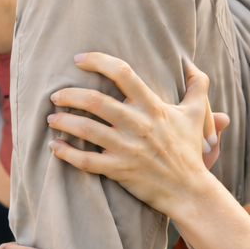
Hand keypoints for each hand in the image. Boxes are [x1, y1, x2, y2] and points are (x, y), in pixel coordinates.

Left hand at [47, 53, 216, 218]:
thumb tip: (190, 64)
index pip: (123, 73)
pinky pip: (85, 161)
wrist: (189, 189)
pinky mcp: (119, 170)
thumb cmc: (189, 150)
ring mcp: (127, 148)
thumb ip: (197, 85)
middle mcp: (138, 124)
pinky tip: (54, 146)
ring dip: (64, 121)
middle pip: (95, 100)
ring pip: (86, 129)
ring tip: (52, 117)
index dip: (98, 61)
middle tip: (56, 94)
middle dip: (70, 94)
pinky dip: (66, 154)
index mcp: (152, 106)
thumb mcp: (197, 114)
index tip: (79, 59)